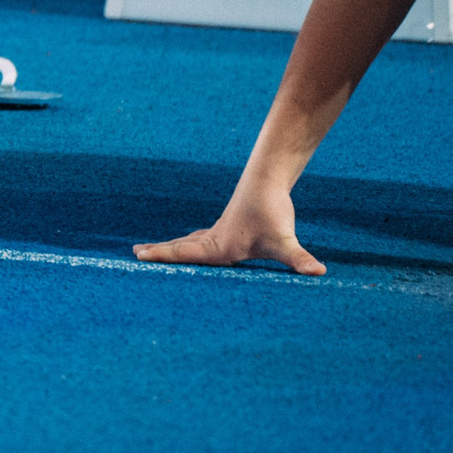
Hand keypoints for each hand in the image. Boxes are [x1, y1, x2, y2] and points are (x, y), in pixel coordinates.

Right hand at [135, 187, 324, 274]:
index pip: (185, 254)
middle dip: (159, 252)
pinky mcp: (227, 225)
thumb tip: (317, 272)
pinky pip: (199, 237)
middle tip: (135, 253)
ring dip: (171, 246)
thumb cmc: (272, 211)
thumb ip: (298, 258)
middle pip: (180, 247)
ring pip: (189, 241)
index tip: (140, 257)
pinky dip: (187, 242)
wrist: (267, 180)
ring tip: (152, 249)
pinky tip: (192, 243)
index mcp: (220, 247)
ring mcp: (219, 231)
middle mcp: (214, 239)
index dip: (163, 256)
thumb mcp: (285, 240)